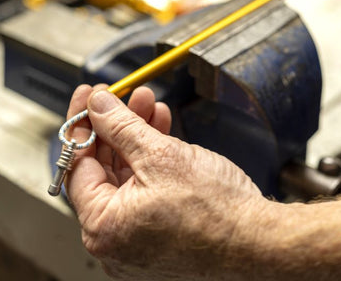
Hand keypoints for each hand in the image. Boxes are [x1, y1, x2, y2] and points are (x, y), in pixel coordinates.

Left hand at [65, 85, 264, 279]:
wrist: (262, 243)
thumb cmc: (218, 214)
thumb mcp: (160, 156)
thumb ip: (121, 126)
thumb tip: (98, 105)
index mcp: (104, 227)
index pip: (78, 165)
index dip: (83, 124)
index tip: (88, 97)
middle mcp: (115, 240)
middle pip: (104, 169)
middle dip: (116, 126)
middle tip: (123, 97)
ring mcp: (138, 240)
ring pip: (128, 177)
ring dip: (137, 137)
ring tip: (150, 105)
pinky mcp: (160, 234)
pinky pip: (146, 190)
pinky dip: (151, 160)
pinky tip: (161, 129)